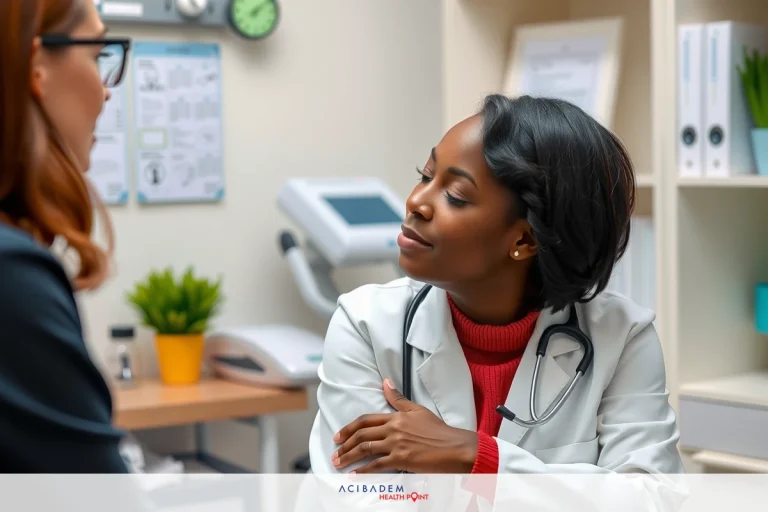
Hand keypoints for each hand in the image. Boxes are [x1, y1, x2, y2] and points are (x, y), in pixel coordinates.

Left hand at [331, 378, 477, 472]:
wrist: (454, 447)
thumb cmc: (438, 430)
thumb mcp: (418, 410)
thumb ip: (398, 399)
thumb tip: (386, 382)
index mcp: (396, 417)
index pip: (366, 420)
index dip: (349, 428)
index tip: (338, 436)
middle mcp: (393, 429)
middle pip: (362, 435)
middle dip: (344, 444)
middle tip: (335, 452)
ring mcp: (396, 444)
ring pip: (366, 450)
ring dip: (349, 457)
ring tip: (339, 463)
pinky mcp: (401, 460)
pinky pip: (377, 466)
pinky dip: (363, 471)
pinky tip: (354, 475)